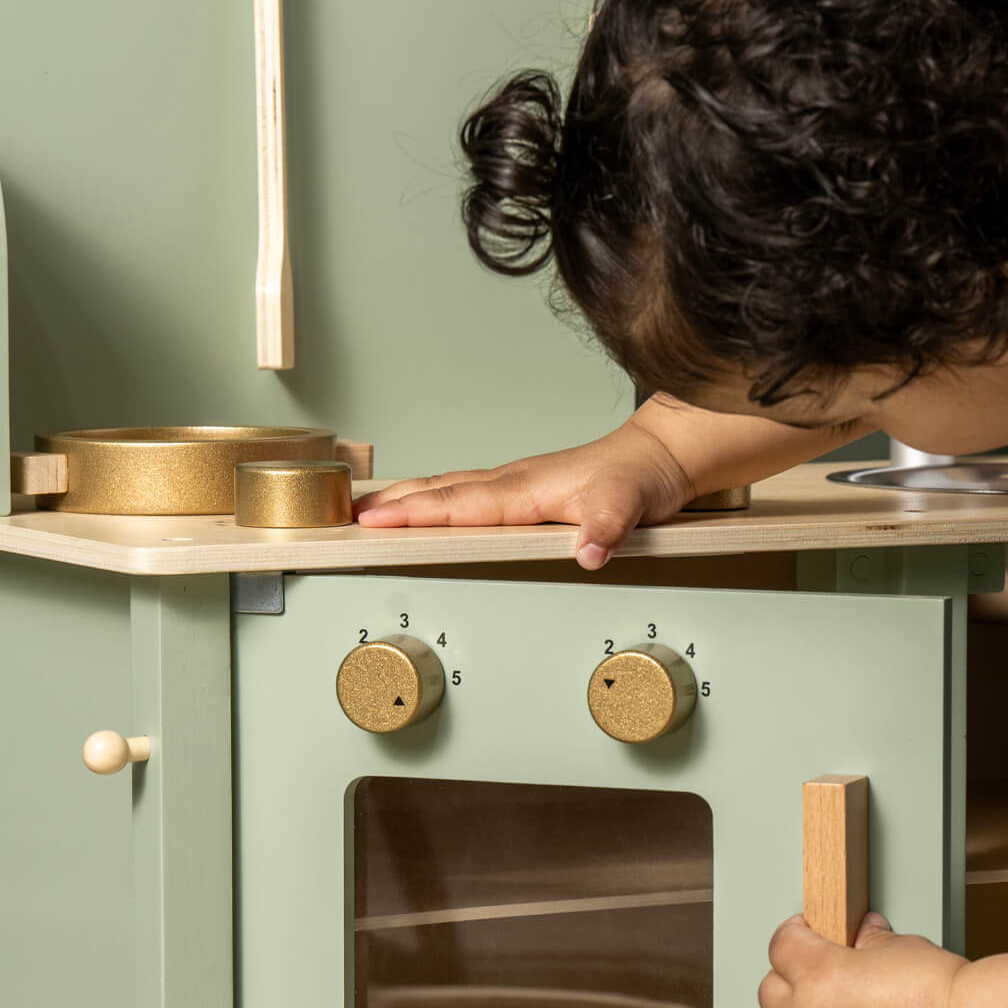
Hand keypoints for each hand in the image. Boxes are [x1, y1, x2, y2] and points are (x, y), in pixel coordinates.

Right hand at [352, 421, 693, 570]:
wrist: (660, 455)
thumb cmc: (641, 477)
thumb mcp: (631, 505)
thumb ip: (609, 528)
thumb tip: (591, 552)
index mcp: (526, 488)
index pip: (459, 502)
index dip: (416, 513)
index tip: (376, 520)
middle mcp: (515, 480)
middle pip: (441, 491)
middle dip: (393, 504)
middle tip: (347, 516)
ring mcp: (517, 481)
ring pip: (450, 487)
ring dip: (408, 497)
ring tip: (368, 509)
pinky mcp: (524, 486)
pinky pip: (467, 489)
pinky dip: (435, 494)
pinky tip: (428, 501)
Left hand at [757, 912, 968, 1007]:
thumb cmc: (940, 993)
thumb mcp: (895, 945)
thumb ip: (866, 941)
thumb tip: (862, 936)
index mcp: (816, 976)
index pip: (780, 947)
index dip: (792, 934)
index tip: (802, 933)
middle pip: (771, 996)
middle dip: (787, 979)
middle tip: (809, 974)